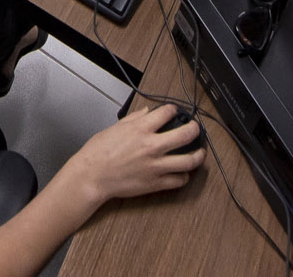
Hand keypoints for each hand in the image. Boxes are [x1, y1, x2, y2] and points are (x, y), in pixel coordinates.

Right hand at [67, 103, 204, 206]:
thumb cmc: (98, 152)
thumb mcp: (114, 128)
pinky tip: (182, 172)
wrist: (92, 176)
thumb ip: (134, 119)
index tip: (175, 111)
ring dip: (198, 156)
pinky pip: (179, 180)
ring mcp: (156, 166)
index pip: (167, 113)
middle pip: (186, 134)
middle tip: (196, 129)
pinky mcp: (155, 183)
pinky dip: (184, 176)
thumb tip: (146, 112)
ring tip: (199, 153)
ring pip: (189, 161)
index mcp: (140, 129)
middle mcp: (152, 146)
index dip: (174, 109)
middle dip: (195, 129)